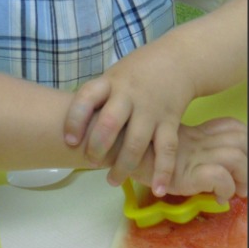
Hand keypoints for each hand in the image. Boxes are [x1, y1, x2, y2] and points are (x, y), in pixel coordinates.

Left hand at [63, 61, 192, 196]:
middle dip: (98, 148)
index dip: (74, 120)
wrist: (179, 59)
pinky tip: (158, 188)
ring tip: (112, 180)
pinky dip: (163, 170)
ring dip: (123, 166)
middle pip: (109, 123)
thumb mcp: (114, 74)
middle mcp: (129, 95)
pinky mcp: (170, 121)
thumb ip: (99, 97)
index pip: (86, 98)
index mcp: (110, 82)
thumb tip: (73, 125)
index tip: (69, 141)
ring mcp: (151, 109)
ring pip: (136, 142)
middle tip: (91, 163)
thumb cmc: (138, 72)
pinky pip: (167, 148)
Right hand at [127, 117, 246, 201]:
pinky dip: (224, 190)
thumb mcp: (164, 142)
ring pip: (236, 158)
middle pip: (242, 140)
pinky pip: (219, 177)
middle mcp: (198, 140)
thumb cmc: (134, 146)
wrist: (112, 145)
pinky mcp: (185, 171)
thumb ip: (184, 148)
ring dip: (242, 179)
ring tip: (234, 193)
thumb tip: (207, 168)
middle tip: (244, 183)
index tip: (243, 162)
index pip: (233, 127)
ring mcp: (193, 154)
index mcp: (196, 131)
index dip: (246, 142)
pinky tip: (216, 199)